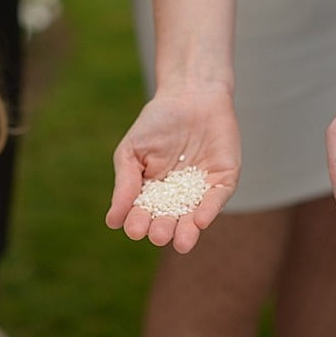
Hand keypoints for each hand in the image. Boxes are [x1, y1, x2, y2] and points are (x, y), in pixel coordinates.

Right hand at [106, 85, 240, 252]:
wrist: (190, 93)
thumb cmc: (157, 122)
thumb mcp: (132, 151)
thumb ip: (125, 184)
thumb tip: (112, 221)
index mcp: (152, 192)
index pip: (144, 213)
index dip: (139, 222)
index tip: (133, 229)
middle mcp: (178, 197)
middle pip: (170, 220)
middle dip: (164, 229)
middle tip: (157, 235)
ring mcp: (202, 189)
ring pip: (195, 217)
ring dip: (188, 231)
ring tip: (181, 243)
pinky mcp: (224, 179)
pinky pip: (217, 198)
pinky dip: (210, 210)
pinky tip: (201, 221)